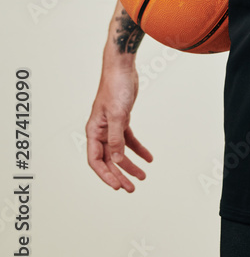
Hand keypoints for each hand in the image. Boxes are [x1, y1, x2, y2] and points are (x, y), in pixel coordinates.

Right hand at [86, 64, 152, 191]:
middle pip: (108, 159)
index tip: (117, 186)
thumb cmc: (116, 87)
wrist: (122, 67)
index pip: (96, 160)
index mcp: (93, 131)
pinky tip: (148, 158)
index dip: (106, 175)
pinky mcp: (122, 120)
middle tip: (131, 188)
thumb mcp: (117, 115)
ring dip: (130, 164)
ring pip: (119, 152)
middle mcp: (100, 131)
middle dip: (120, 174)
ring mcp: (111, 126)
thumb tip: (116, 160)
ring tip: (142, 176)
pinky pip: (129, 140)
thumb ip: (116, 139)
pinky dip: (138, 149)